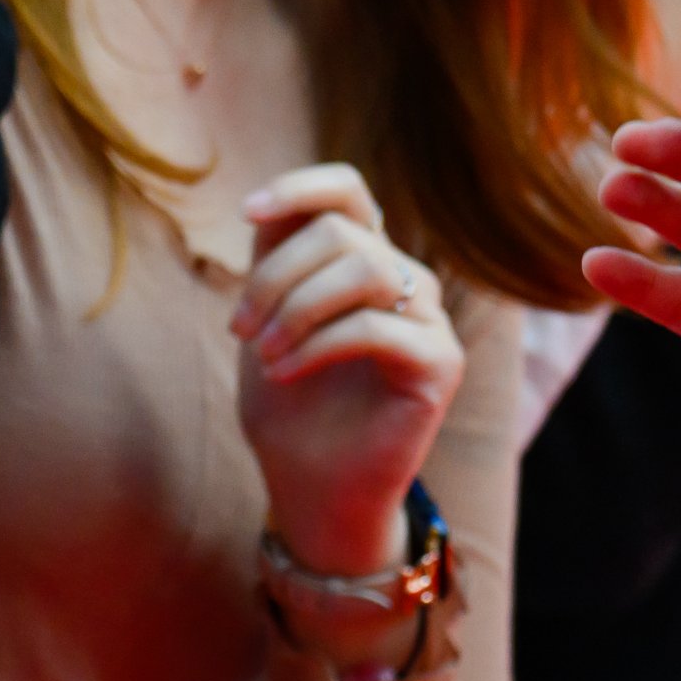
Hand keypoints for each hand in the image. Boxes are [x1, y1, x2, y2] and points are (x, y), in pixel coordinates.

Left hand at [232, 165, 460, 577]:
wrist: (314, 493)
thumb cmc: (290, 412)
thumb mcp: (266, 327)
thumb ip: (273, 267)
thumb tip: (262, 209)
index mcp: (363, 263)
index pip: (348, 191)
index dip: (300, 187)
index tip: (246, 212)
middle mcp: (404, 281)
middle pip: (341, 232)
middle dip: (274, 275)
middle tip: (240, 329)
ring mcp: (429, 321)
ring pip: (365, 269)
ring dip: (296, 307)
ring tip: (263, 353)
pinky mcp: (440, 363)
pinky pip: (377, 325)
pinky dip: (317, 344)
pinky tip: (284, 372)